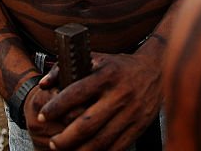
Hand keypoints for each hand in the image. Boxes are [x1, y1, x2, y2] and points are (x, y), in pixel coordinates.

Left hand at [29, 51, 161, 150]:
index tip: (43, 115)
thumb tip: (44, 84)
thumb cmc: (121, 66)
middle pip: (86, 124)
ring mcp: (131, 112)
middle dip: (65, 138)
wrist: (157, 69)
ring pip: (100, 140)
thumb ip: (67, 69)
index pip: (76, 93)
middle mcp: (119, 94)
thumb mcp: (97, 59)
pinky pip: (117, 147)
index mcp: (107, 75)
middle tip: (53, 143)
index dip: (56, 107)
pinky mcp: (139, 125)